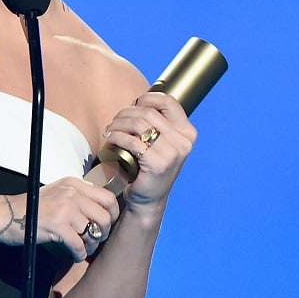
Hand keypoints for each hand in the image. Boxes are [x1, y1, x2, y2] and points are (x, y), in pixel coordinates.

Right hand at [0, 177, 120, 261]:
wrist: (5, 215)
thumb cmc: (31, 207)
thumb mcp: (57, 192)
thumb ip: (78, 197)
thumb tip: (101, 209)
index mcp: (74, 184)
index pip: (108, 197)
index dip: (113, 214)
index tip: (106, 225)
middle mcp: (72, 193)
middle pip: (105, 216)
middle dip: (103, 233)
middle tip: (94, 240)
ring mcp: (65, 208)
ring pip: (94, 231)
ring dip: (91, 245)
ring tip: (83, 249)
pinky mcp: (57, 225)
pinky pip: (79, 245)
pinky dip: (79, 254)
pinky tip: (74, 256)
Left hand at [102, 92, 195, 210]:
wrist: (149, 199)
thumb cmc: (151, 167)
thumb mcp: (162, 143)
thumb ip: (158, 123)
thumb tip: (139, 101)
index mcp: (187, 133)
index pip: (169, 102)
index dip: (148, 98)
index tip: (134, 104)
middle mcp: (184, 142)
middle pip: (149, 112)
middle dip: (127, 112)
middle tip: (116, 119)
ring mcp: (172, 153)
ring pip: (139, 124)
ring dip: (119, 123)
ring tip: (110, 128)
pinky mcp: (158, 163)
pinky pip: (132, 141)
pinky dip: (117, 136)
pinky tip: (110, 138)